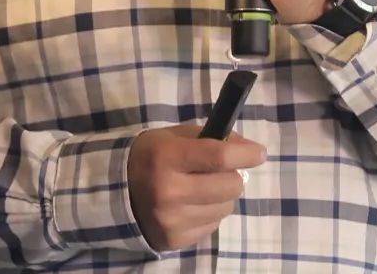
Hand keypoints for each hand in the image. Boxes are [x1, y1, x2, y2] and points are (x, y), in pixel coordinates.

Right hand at [127, 123, 265, 251]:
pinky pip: (212, 226)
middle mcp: (169, 191)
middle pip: (228, 186)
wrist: (117, 191)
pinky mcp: (173, 240)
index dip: (245, 154)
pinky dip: (210, 213)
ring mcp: (171, 220)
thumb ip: (211, 138)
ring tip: (205, 188)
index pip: (218, 156)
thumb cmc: (153, 155)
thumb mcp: (176, 136)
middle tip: (223, 171)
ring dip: (223, 196)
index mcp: (168, 157)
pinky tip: (194, 204)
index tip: (259, 153)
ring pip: (225, 208)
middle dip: (234, 175)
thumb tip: (248, 148)